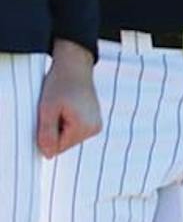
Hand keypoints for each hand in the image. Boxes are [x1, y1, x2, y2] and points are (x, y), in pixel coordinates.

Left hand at [35, 40, 99, 157]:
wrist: (75, 67)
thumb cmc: (60, 85)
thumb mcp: (47, 110)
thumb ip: (46, 134)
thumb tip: (48, 155)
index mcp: (85, 127)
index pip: (57, 147)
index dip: (46, 133)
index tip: (49, 115)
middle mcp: (95, 129)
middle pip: (64, 143)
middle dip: (55, 130)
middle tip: (55, 109)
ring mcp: (97, 125)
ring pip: (69, 137)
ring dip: (60, 125)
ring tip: (63, 106)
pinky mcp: (95, 121)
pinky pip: (75, 130)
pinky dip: (67, 122)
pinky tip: (69, 107)